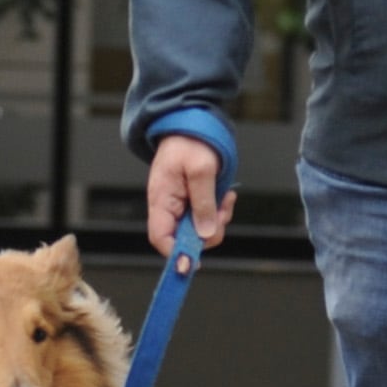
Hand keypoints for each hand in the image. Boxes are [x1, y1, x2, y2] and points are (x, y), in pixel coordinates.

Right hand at [145, 135, 235, 261]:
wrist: (190, 124)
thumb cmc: (190, 141)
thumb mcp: (202, 169)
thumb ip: (204, 203)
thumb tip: (205, 233)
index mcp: (161, 199)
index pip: (161, 237)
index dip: (176, 253)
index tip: (192, 261)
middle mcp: (168, 206)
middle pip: (183, 239)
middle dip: (207, 233)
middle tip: (221, 215)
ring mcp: (180, 205)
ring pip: (198, 230)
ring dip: (216, 221)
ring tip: (225, 200)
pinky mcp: (191, 202)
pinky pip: (205, 218)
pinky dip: (218, 212)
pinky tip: (224, 197)